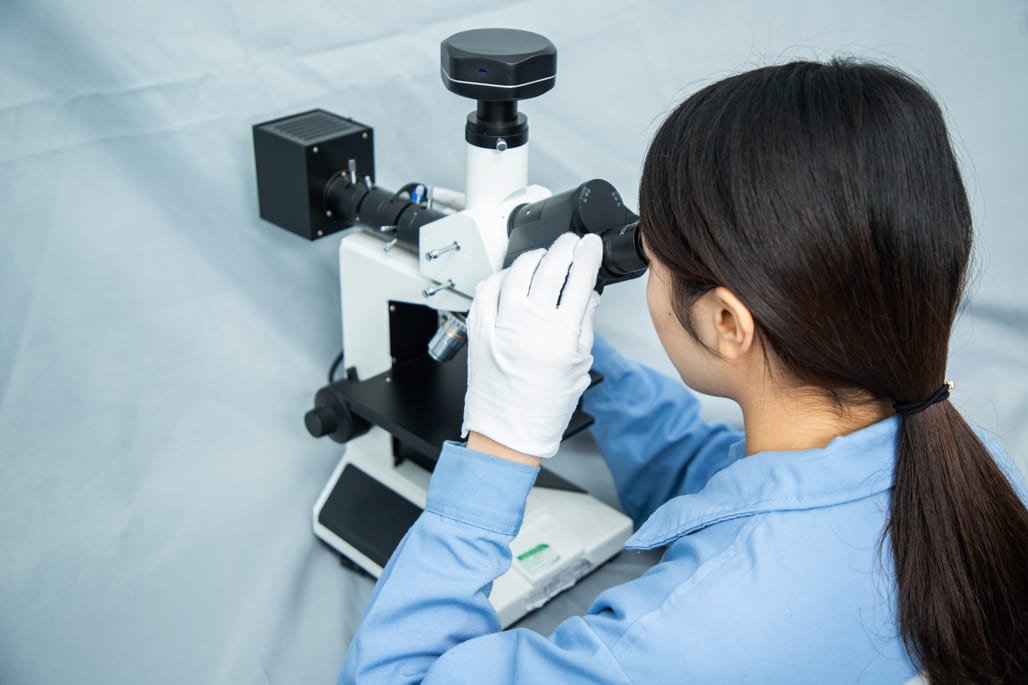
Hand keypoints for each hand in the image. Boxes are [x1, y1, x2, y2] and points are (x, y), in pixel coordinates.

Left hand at [461, 232, 602, 458]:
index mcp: (561, 335)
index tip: (591, 244)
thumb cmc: (543, 407)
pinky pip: (487, 288)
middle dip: (564, 247)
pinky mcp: (479, 328)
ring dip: (533, 257)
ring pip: (517, 271)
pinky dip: (501, 276)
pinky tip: (510, 277)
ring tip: (543, 257)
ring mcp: (501, 324)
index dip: (588, 255)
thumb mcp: (578, 366)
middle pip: (550, 268)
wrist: (507, 431)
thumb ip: (584, 325)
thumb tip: (588, 294)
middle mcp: (530, 325)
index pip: (580, 280)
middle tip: (570, 243)